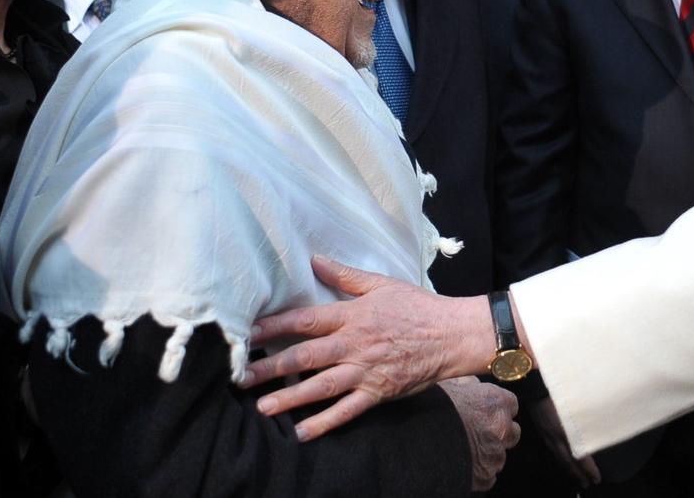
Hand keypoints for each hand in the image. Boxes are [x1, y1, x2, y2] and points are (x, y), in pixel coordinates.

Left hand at [244, 256, 496, 439]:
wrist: (451, 334)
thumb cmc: (417, 306)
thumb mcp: (381, 284)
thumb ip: (344, 276)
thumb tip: (314, 260)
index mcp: (352, 316)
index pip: (305, 321)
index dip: (274, 326)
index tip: (247, 334)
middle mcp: (353, 345)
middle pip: (305, 357)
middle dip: (270, 367)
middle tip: (241, 377)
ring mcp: (365, 371)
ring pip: (321, 387)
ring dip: (290, 397)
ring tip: (263, 407)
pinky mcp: (378, 392)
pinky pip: (347, 410)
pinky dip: (324, 423)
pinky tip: (302, 432)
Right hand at [439, 377, 520, 491]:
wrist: (422, 443)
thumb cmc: (431, 411)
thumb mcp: (448, 386)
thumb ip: (466, 384)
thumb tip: (471, 381)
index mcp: (495, 402)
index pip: (511, 404)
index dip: (498, 408)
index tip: (487, 411)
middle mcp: (501, 428)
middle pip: (512, 432)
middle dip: (499, 433)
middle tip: (477, 432)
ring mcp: (495, 454)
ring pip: (499, 455)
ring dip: (487, 454)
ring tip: (465, 449)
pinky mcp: (486, 476)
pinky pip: (488, 476)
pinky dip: (478, 472)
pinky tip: (462, 464)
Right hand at [528, 395, 600, 487]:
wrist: (534, 384)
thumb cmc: (557, 390)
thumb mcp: (574, 404)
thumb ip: (583, 417)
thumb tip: (594, 428)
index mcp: (565, 431)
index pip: (579, 456)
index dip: (588, 469)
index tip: (596, 478)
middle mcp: (556, 437)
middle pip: (569, 462)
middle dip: (579, 475)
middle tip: (588, 484)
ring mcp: (547, 435)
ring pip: (560, 458)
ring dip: (569, 470)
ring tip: (578, 479)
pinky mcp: (542, 432)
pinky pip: (553, 451)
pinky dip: (560, 461)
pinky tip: (564, 463)